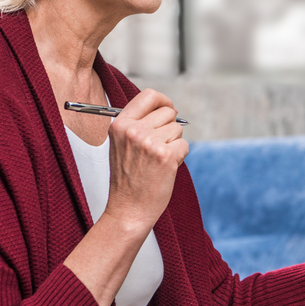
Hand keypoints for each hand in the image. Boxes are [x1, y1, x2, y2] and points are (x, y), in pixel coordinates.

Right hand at [103, 88, 188, 229]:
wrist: (128, 210)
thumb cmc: (127, 180)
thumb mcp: (121, 144)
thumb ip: (138, 123)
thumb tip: (166, 108)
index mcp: (120, 124)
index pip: (149, 95)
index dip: (164, 101)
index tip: (168, 110)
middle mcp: (133, 131)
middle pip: (167, 112)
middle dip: (169, 128)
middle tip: (158, 148)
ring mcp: (149, 143)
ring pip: (177, 129)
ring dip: (173, 144)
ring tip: (157, 161)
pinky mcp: (165, 156)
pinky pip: (184, 145)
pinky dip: (179, 156)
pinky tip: (164, 169)